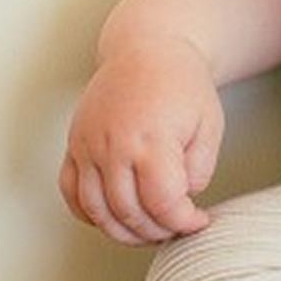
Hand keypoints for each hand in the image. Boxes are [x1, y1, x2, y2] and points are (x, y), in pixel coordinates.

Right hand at [60, 32, 224, 244]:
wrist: (147, 49)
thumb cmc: (181, 85)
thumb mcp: (209, 126)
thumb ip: (198, 169)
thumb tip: (181, 200)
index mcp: (151, 138)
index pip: (162, 202)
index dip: (183, 221)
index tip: (197, 220)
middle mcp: (112, 144)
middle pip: (128, 212)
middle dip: (156, 231)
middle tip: (175, 228)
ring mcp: (87, 145)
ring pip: (96, 210)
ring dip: (123, 231)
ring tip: (149, 230)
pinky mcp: (74, 145)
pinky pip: (71, 193)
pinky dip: (89, 214)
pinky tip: (113, 217)